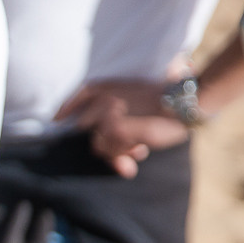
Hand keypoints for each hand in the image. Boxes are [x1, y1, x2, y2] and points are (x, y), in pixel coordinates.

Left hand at [56, 78, 191, 178]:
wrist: (187, 102)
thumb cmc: (168, 102)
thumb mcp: (139, 102)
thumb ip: (118, 122)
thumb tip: (112, 149)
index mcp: (108, 87)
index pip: (79, 95)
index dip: (66, 109)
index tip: (57, 120)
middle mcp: (103, 99)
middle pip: (86, 128)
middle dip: (103, 143)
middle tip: (129, 150)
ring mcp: (108, 114)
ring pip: (98, 145)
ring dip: (117, 152)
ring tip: (138, 150)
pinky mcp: (116, 129)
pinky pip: (110, 151)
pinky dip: (123, 155)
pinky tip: (141, 150)